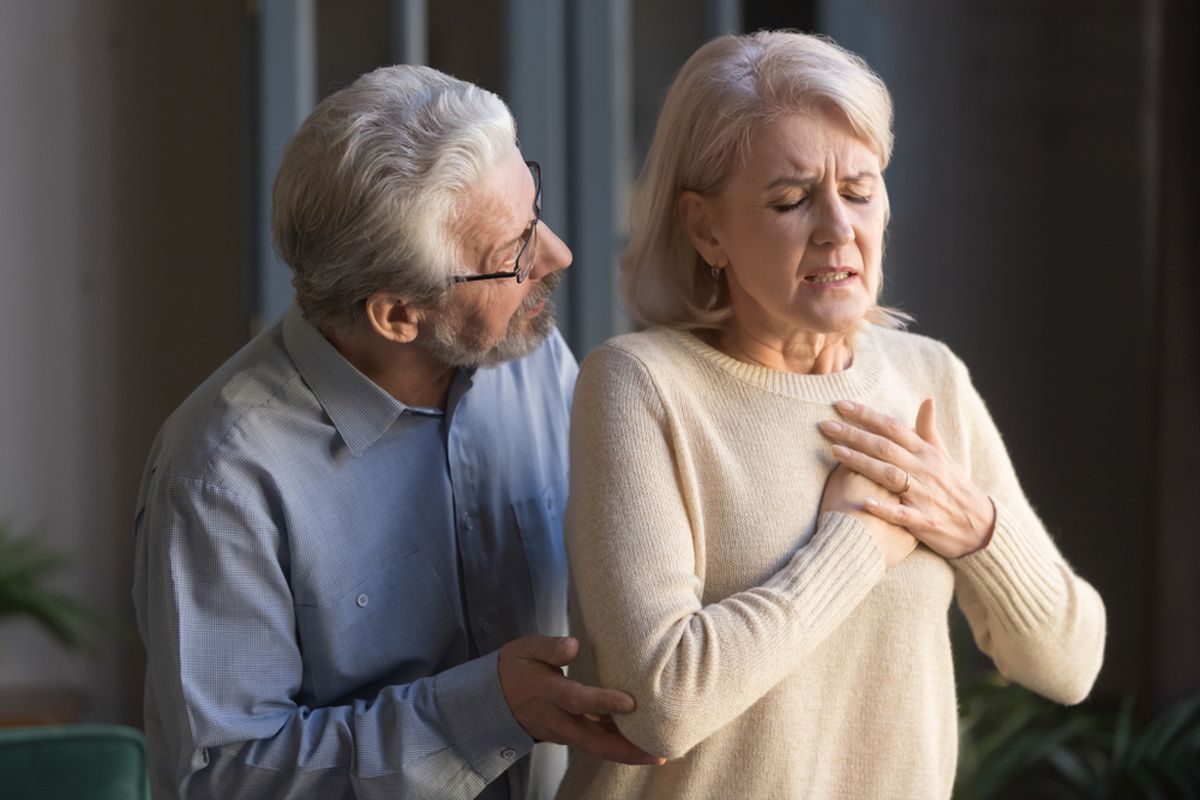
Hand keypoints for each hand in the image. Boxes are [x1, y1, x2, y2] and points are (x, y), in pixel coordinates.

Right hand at [498, 635, 665, 765]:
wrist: (494, 700)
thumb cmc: (516, 668)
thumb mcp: (526, 649)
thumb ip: (550, 647)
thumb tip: (575, 645)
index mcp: (548, 693)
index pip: (578, 700)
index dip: (604, 702)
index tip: (631, 702)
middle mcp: (557, 719)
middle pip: (594, 741)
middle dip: (626, 749)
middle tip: (657, 752)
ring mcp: (562, 732)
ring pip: (597, 747)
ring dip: (626, 752)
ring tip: (658, 752)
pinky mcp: (568, 736)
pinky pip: (594, 744)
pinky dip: (617, 746)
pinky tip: (640, 741)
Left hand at [819, 398, 995, 558]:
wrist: (980, 527)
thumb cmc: (955, 488)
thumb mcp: (944, 456)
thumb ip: (928, 430)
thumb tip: (926, 399)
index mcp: (927, 453)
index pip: (893, 428)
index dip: (867, 415)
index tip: (840, 405)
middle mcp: (924, 470)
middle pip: (885, 448)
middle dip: (854, 434)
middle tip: (826, 425)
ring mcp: (924, 495)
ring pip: (889, 475)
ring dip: (862, 462)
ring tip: (835, 452)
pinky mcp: (924, 521)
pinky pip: (901, 513)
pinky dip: (883, 508)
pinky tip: (863, 502)